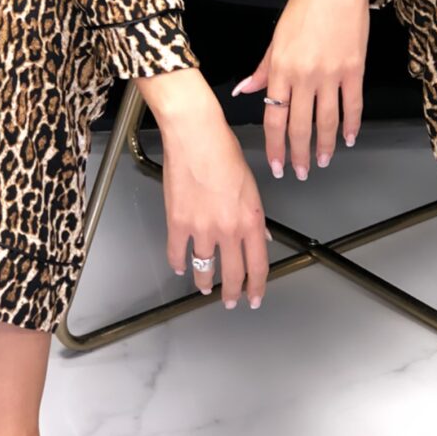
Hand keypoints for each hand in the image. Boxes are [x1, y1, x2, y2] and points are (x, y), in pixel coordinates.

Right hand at [134, 69, 270, 308]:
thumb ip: (254, 215)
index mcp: (251, 219)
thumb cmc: (224, 150)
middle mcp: (228, 229)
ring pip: (203, 269)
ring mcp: (201, 228)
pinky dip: (178, 264)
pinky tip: (180, 266)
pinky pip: (177, 254)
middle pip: (232, 274)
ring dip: (204, 282)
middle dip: (232, 292)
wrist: (195, 135)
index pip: (258, 265)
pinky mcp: (177, 223)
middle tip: (230, 300)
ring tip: (205, 287)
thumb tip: (259, 237)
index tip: (254, 297)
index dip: (257, 286)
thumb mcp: (250, 185)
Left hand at [231, 0, 387, 179]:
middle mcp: (304, 76)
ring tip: (323, 162)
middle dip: (299, 154)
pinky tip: (348, 138)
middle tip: (300, 173)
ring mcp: (330, 75)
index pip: (274, 117)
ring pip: (327, 121)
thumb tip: (244, 89)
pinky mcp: (354, 70)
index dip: (274, 145)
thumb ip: (263, 68)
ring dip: (324, 146)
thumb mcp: (277, 36)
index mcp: (281, 68)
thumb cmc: (306, 4)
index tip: (276, 164)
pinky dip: (351, 125)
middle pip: (299, 126)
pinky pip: (352, 105)